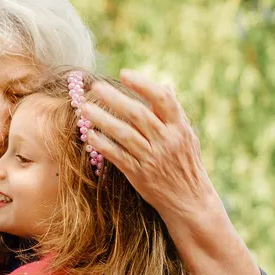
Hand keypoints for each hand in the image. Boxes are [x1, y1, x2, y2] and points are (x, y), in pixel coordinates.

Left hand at [80, 69, 216, 220]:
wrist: (189, 201)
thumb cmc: (186, 164)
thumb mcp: (188, 136)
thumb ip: (174, 113)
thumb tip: (165, 85)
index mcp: (179, 128)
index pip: (162, 100)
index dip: (143, 84)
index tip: (124, 74)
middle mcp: (166, 141)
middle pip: (138, 115)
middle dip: (115, 99)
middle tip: (95, 87)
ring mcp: (152, 158)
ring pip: (124, 134)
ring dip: (103, 119)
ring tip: (85, 108)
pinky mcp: (139, 174)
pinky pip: (118, 156)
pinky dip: (103, 145)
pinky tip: (90, 135)